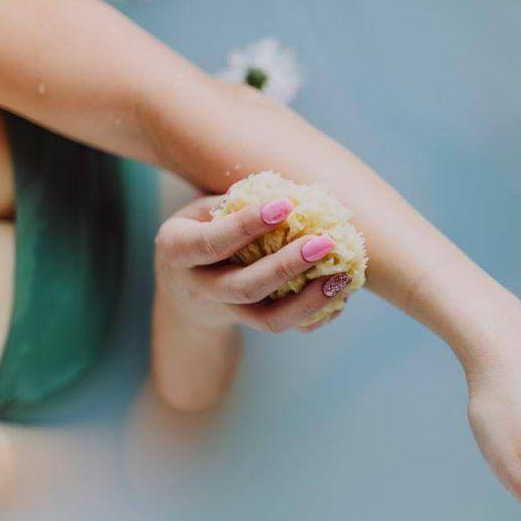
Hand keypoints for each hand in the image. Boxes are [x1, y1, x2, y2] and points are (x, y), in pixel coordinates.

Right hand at [154, 196, 351, 332]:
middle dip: (287, 265)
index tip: (286, 204)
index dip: (248, 225)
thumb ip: (236, 203)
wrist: (183, 294)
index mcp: (178, 250)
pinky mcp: (247, 326)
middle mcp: (197, 287)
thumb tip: (293, 193)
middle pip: (245, 286)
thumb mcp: (202, 212)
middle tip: (325, 242)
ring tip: (342, 277)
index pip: (212, 241)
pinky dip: (314, 315)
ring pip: (268, 319)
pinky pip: (284, 327)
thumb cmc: (201, 235)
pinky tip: (338, 297)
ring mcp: (223, 312)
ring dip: (309, 300)